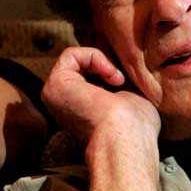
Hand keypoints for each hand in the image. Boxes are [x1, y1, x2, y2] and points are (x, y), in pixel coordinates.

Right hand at [42, 46, 159, 143]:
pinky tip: (110, 76)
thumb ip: (119, 84)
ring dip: (103, 62)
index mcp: (79, 110)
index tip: (127, 82)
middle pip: (83, 65)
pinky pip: (71, 54)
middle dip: (106, 64)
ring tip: (118, 80)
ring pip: (76, 58)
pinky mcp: (55, 84)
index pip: (91, 75)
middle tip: (123, 80)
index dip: (110, 69)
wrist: (126, 135)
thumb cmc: (135, 125)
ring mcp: (55, 94)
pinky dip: (95, 57)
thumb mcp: (129, 98)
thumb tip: (122, 68)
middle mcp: (63, 104)